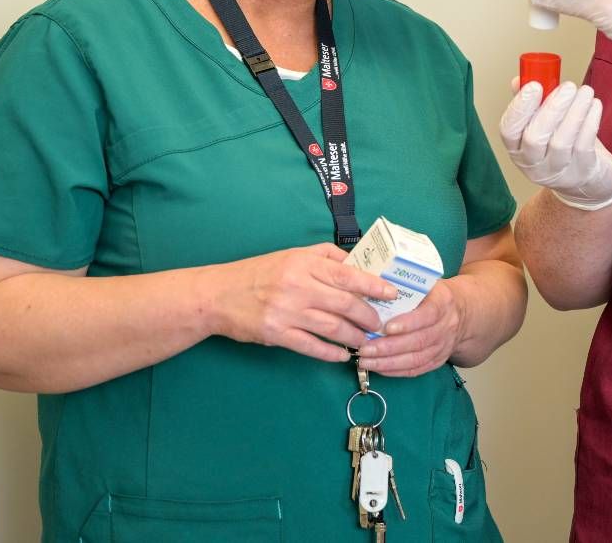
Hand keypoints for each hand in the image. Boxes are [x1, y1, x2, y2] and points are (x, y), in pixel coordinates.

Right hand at [208, 243, 395, 362]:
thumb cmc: (261, 272)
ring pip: (332, 327)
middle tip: (380, 324)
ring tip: (366, 341)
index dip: (374, 286)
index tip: (392, 294)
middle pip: (345, 304)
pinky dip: (330, 353)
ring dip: (354, 337)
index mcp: (304, 264)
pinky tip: (342, 355)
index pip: (349, 275)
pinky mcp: (276, 334)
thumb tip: (362, 266)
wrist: (219, 295)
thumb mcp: (294, 255)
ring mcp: (286, 312)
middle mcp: (298, 286)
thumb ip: (328, 258)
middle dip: (369, 316)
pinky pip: (311, 346)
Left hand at [358, 277, 464, 376]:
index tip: (386, 327)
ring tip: (365, 361)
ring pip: (416, 359)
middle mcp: (446, 326)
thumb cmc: (433, 295)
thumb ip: (405, 287)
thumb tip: (373, 290)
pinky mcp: (438, 360)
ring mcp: (443, 346)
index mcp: (443, 302)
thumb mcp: (426, 284)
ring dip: (388, 362)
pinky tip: (378, 368)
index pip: (428, 314)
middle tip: (365, 349)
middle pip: (419, 341)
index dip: (408, 323)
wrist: (462, 312)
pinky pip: (416, 370)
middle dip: (389, 347)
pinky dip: (396, 371)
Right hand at [499, 81, 611, 209]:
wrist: (588, 180)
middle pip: (534, 138)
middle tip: (568, 86)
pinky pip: (584, 145)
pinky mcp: (581, 172)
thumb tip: (521, 79)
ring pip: (561, 141)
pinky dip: (590, 121)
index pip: (508, 130)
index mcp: (517, 149)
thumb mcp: (543, 125)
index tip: (534, 85)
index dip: (519, 107)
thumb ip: (531, 103)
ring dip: (575, 112)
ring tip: (585, 91)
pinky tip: (595, 105)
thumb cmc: (564, 145)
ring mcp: (557, 172)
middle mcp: (533, 165)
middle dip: (552, 108)